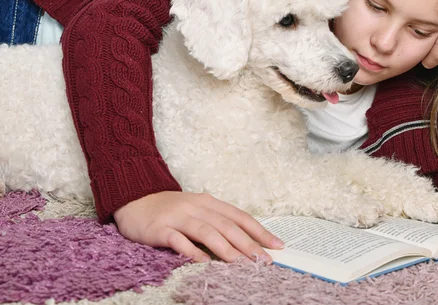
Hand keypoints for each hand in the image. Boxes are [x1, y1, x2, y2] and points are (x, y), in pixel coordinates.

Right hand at [113, 191, 283, 262]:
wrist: (134, 198)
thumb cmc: (170, 208)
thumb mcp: (197, 210)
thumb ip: (217, 223)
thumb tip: (245, 243)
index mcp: (209, 202)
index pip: (240, 217)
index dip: (260, 231)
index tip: (277, 245)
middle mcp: (197, 207)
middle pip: (227, 225)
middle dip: (248, 244)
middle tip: (264, 261)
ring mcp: (178, 217)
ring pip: (207, 232)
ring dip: (226, 249)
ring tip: (241, 264)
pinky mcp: (160, 229)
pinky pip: (178, 240)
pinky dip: (192, 251)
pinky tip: (204, 262)